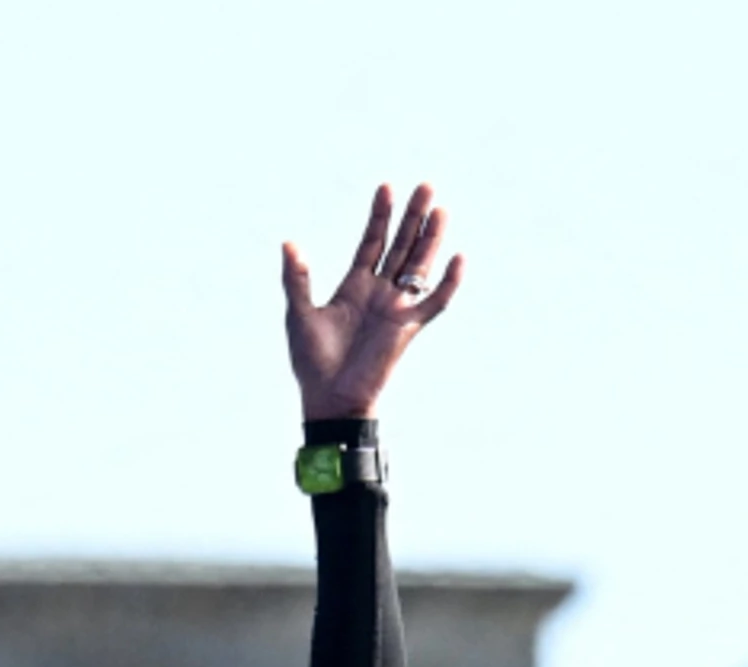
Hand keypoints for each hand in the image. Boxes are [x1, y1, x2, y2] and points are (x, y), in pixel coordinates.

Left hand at [282, 184, 463, 422]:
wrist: (329, 398)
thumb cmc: (312, 362)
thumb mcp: (300, 314)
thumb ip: (297, 279)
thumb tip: (289, 243)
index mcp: (354, 286)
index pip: (372, 242)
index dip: (380, 216)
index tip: (386, 187)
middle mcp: (379, 292)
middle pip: (401, 246)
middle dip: (412, 217)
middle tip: (425, 186)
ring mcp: (396, 308)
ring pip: (419, 265)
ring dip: (430, 238)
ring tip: (440, 208)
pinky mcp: (408, 328)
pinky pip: (434, 302)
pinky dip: (447, 282)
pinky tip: (458, 258)